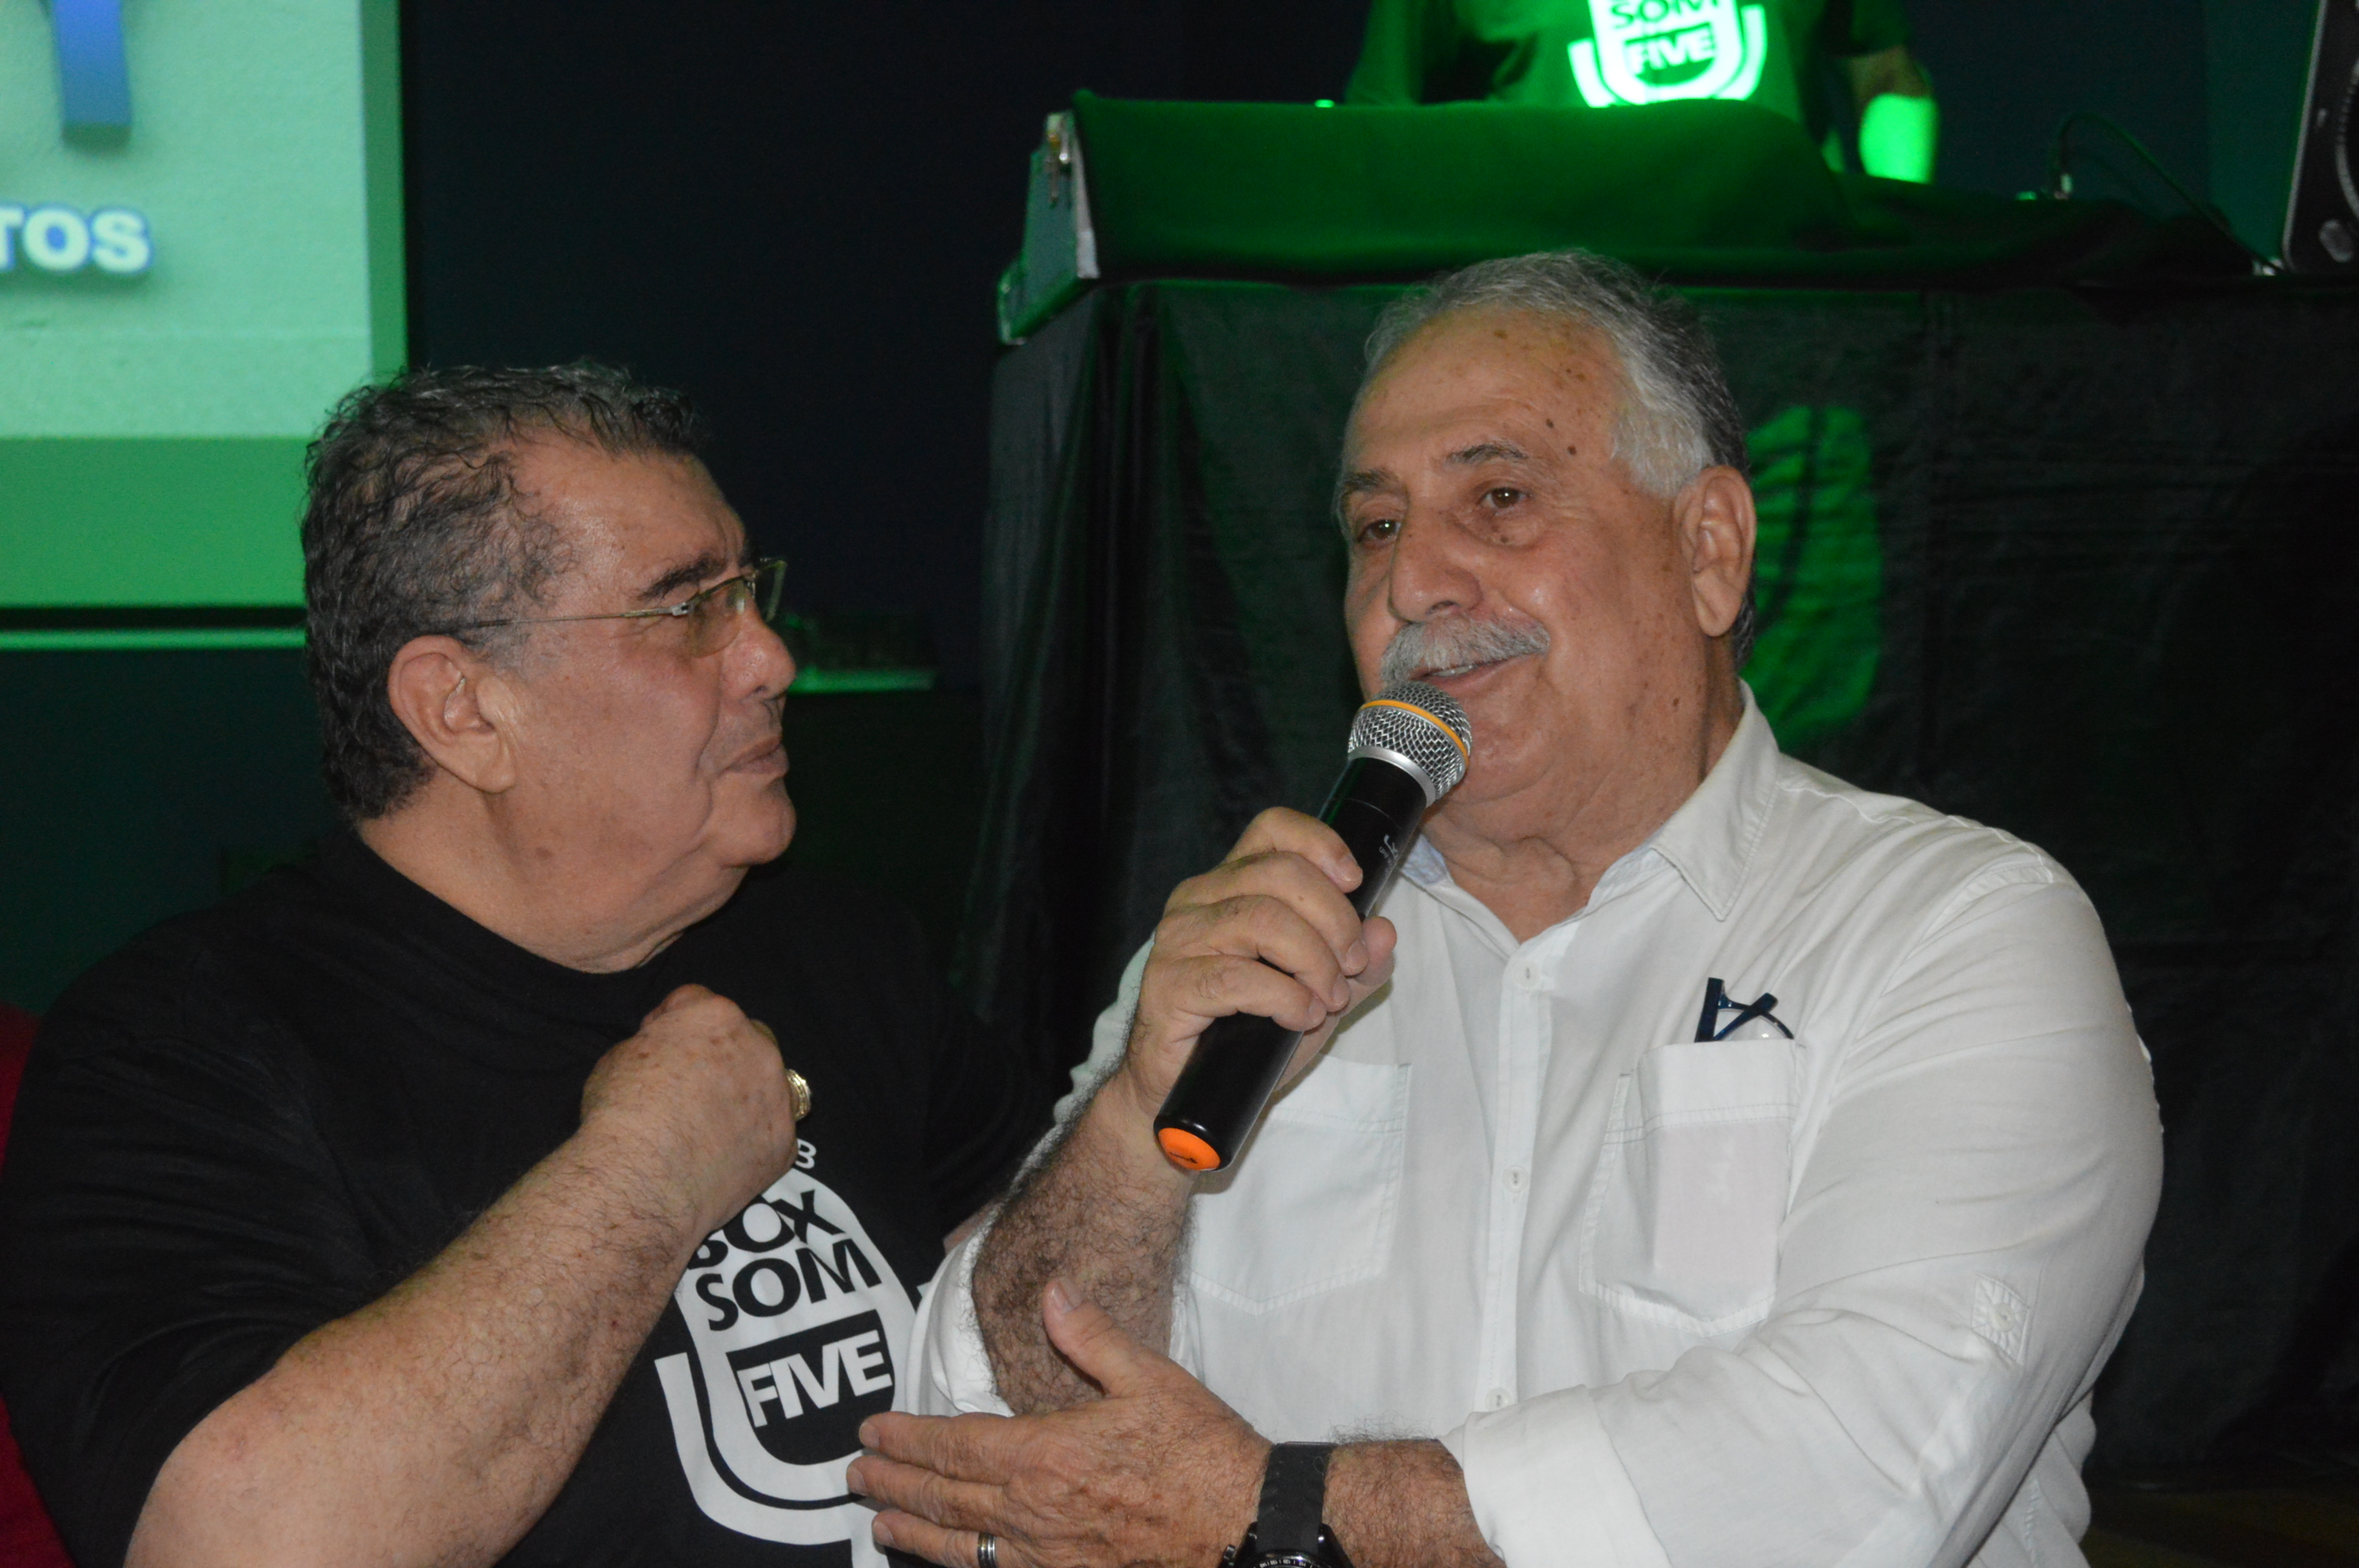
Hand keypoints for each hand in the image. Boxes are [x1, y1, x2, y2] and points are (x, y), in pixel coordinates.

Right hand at [579, 983, 800, 1242]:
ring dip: (746, 1092)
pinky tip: (724, 1155)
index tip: (659, 1047)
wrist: (642, 1182)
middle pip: (745, 1036)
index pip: (697, 1001)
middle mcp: (758, 1046)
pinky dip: (753, 1136)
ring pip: (768, 1081)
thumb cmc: (621, 1114)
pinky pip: (772, 1129)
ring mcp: (778, 1095)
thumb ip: (657, 1044)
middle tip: (692, 1086)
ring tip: (712, 1122)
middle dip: (722, 1052)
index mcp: (715, 1015)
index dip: (673, 1023)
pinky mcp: (785, 1141)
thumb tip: (666, 1052)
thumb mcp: (618, 1057)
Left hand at [850, 1281, 1267, 1567]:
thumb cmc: (1201, 1451)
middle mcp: (1034, 1511)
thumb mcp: (1150, 1378)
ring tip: (878, 1525)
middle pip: (944, 1499)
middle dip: (893, 1485)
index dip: (907, 1439)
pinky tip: (950, 1561)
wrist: (1244, 1526)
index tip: (871, 1432)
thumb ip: (1092, 1336)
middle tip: (854, 1476)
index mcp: (1046, 1454)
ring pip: (961, 1547)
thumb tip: (1052, 1293)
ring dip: (913, 1533)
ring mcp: (1048, 1555)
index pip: (955, 1446)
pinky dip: (963, 1566)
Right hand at [1117, 807, 1398, 1115]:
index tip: (1354, 882)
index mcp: (1231, 884)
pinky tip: (1300, 1017)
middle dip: (1334, 918)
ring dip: (1314, 960)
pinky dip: (1285, 997)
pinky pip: (1238, 977)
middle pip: (1279, 873)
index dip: (1320, 843)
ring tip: (1328, 998)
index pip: (1272, 829)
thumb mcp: (1320, 994)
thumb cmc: (1247, 1036)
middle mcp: (1198, 898)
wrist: (1185, 1092)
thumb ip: (1357, 965)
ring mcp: (1179, 939)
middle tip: (1352, 965)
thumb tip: (1384, 931)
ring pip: (1262, 919)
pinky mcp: (1169, 984)